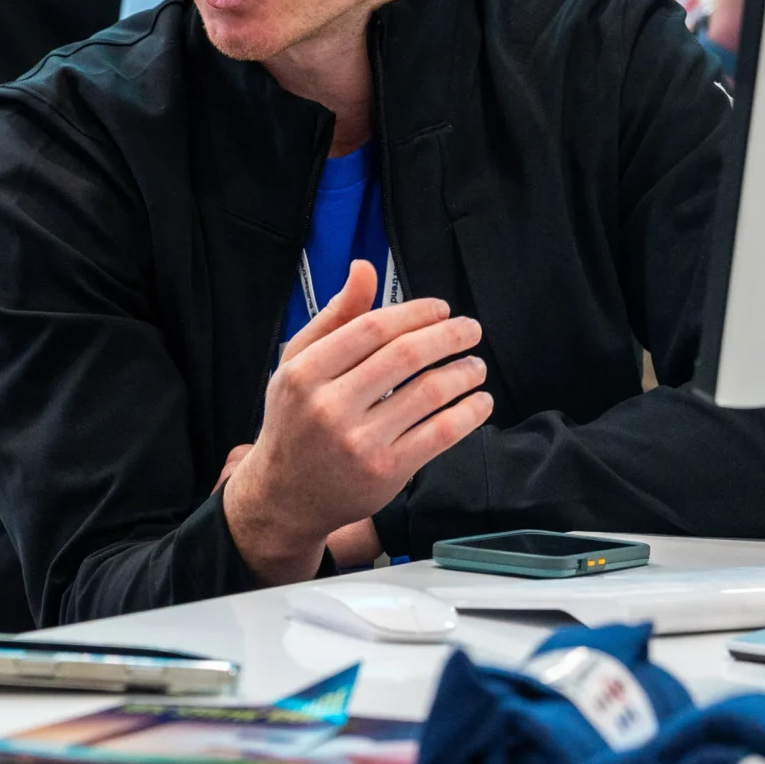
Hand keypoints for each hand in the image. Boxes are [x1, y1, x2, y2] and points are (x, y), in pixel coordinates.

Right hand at [221, 260, 490, 584]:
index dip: (415, 312)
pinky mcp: (385, 471)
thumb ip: (334, 317)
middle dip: (449, 336)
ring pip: (429, 393)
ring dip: (464, 372)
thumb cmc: (295, 420)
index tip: (441, 308)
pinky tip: (479, 402)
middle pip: (405, 356)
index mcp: (304, 373)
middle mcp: (328, 406)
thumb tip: (364, 269)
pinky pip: (440, 433)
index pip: (371, 328)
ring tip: (476, 365)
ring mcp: (358, 442)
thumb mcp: (298, 364)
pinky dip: (468, 413)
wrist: (285, 494)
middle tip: (470, 329)